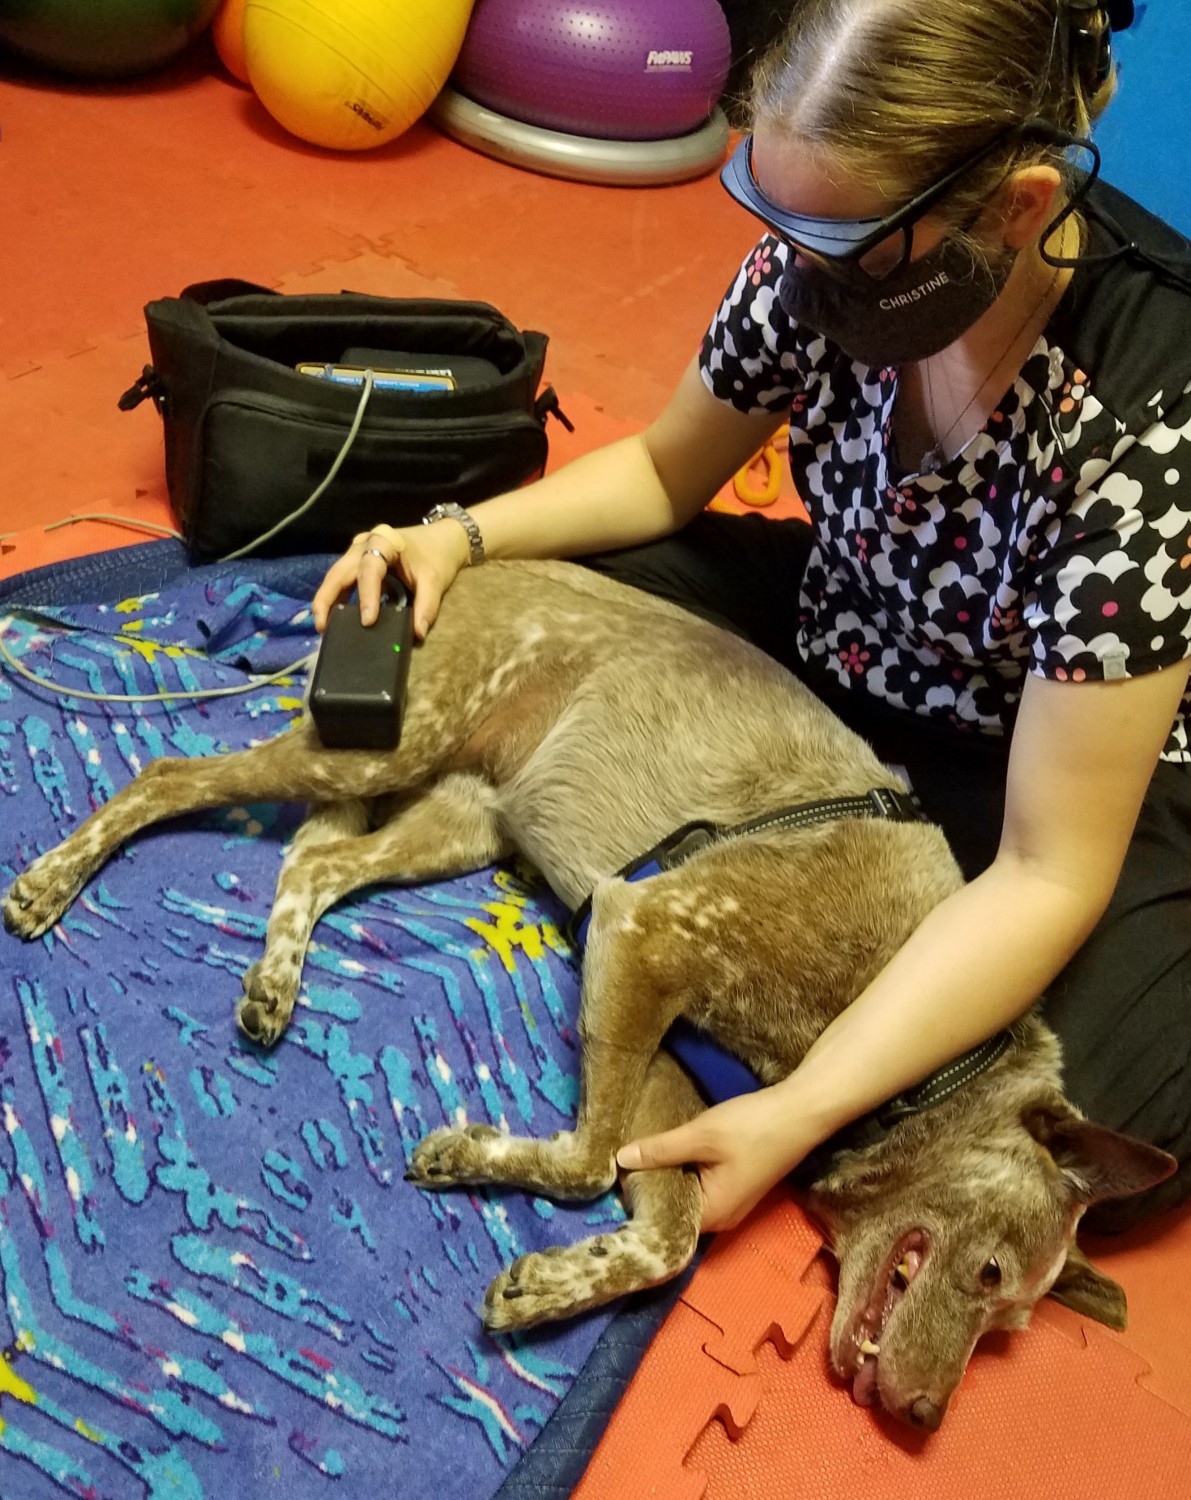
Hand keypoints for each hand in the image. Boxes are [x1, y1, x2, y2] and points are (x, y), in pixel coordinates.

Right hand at [311, 521, 470, 638]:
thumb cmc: (437, 556)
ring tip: (324, 627)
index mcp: (384, 541)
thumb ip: (426, 606)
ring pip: (336, 575)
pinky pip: (344, 579)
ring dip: (328, 600)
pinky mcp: (359, 562)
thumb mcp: (435, 580)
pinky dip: (338, 598)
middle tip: (322, 626)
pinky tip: (336, 618)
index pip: (370, 570)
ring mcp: (358, 552)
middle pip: (339, 571)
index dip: (366, 595)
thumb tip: (417, 634)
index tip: (367, 621)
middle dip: (327, 598)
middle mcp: (364, 544)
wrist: (443, 540)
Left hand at [616, 1086, 813, 1232]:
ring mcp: (732, 1202)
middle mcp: (722, 1218)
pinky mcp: (737, 1185)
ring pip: (689, 1195)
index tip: (613, 1181)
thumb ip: (660, 1150)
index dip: (638, 1201)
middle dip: (651, 1187)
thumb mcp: (701, 1136)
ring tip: (639, 1155)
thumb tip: (619, 1160)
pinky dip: (685, 1171)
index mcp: (713, 1215)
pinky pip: (701, 1186)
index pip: (664, 1220)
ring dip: (668, 1177)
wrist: (801, 1112)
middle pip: (676, 1209)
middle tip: (620, 1164)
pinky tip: (670, 1151)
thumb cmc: (753, 1128)